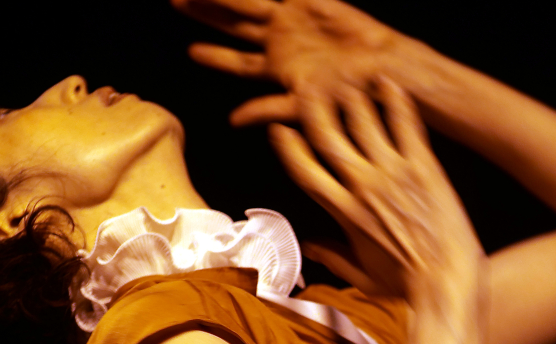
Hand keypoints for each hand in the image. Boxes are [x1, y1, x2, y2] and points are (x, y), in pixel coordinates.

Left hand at [172, 0, 406, 125]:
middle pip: (234, 25)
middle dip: (205, 13)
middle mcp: (281, 41)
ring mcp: (291, 18)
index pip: (238, 62)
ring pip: (246, 4)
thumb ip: (267, 110)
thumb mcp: (302, 108)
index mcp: (279, 69)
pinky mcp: (305, 2)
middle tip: (175, 1)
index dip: (215, 57)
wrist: (381, 72)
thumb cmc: (348, 98)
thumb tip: (233, 120)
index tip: (191, 52)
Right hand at [267, 77, 484, 315]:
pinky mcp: (423, 166)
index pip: (304, 170)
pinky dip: (393, 99)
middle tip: (307, 89)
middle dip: (312, 108)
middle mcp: (364, 187)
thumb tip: (310, 247)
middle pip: (328, 135)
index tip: (280, 129)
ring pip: (363, 120)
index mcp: (344, 212)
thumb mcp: (362, 277)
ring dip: (350, 97)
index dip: (288, 146)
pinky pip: (404, 123)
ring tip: (345, 82)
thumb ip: (333, 258)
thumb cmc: (406, 285)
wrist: (448, 279)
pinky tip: (387, 83)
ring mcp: (394, 173)